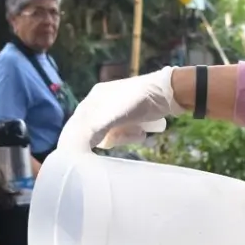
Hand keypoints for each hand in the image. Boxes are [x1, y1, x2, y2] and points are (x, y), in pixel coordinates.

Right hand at [58, 66, 178, 151]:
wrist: (170, 93)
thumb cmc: (139, 102)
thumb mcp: (112, 116)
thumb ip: (93, 129)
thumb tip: (75, 144)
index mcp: (95, 97)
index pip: (82, 122)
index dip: (84, 137)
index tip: (90, 150)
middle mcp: (103, 101)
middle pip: (98, 129)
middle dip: (113, 137)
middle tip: (124, 138)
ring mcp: (117, 107)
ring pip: (113, 132)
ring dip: (125, 136)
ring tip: (139, 133)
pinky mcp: (131, 113)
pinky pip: (124, 130)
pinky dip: (132, 134)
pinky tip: (142, 132)